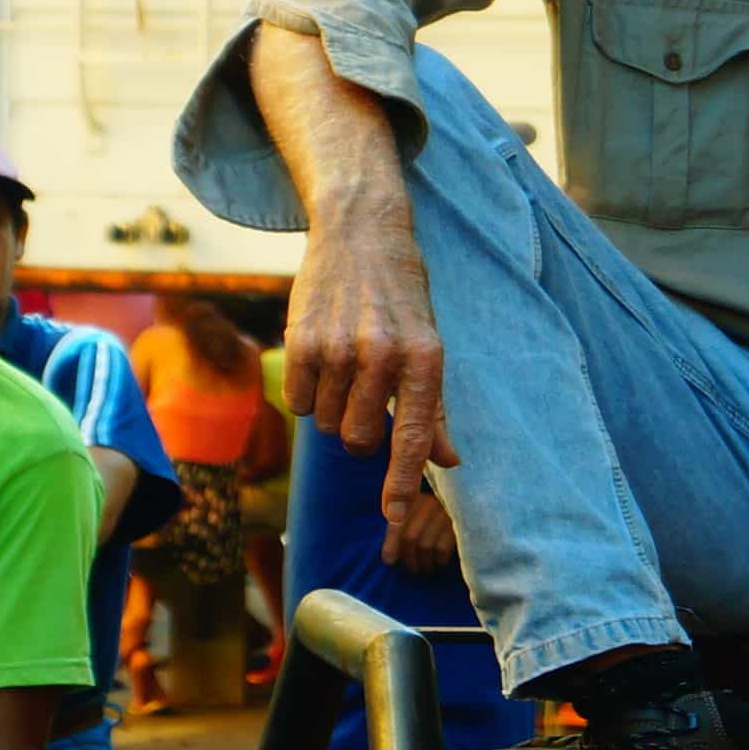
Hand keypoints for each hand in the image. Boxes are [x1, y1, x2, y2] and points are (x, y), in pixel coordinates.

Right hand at [287, 204, 459, 535]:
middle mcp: (384, 355)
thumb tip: (448, 461)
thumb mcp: (429, 344)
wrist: (360, 230)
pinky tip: (321, 356)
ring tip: (346, 363)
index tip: (395, 518)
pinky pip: (300, 403)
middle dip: (360, 432)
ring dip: (334, 407)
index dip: (401, 483)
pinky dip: (309, 392)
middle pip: (360, 441)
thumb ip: (434, 407)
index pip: (413, 436)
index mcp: (425, 358)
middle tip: (366, 392)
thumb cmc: (401, 295)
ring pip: (328, 424)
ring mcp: (340, 349)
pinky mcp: (302, 342)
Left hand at [381, 480, 460, 573]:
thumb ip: (405, 526)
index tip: (389, 560)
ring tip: (426, 569)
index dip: (391, 543)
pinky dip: (439, 560)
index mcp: (418, 496)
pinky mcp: (464, 524)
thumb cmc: (442, 520)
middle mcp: (432, 500)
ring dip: (423, 563)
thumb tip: (390, 554)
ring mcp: (449, 512)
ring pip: (425, 545)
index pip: (398, 521)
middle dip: (408, 558)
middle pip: (410, 537)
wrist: (482, 511)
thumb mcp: (423, 516)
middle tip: (412, 569)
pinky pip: (442, 549)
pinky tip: (440, 563)